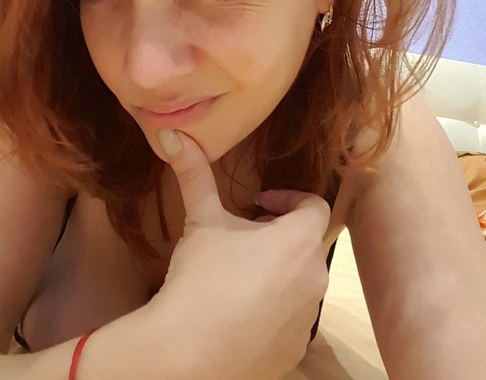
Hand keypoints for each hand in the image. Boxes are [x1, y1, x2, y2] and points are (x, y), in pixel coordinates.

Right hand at [149, 130, 330, 379]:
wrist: (187, 354)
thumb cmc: (200, 277)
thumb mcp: (200, 219)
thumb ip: (192, 173)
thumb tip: (169, 132)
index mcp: (299, 241)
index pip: (315, 206)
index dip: (288, 198)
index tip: (258, 203)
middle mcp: (315, 278)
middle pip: (306, 244)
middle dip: (279, 235)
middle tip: (244, 236)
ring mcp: (308, 319)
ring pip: (301, 282)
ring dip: (279, 271)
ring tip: (239, 274)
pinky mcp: (296, 351)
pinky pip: (292, 319)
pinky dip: (275, 309)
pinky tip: (240, 312)